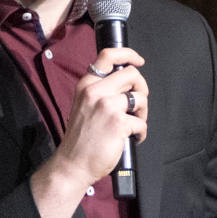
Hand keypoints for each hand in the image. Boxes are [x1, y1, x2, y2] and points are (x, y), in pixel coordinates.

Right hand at [31, 46, 147, 217]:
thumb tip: (126, 85)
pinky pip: (142, 122)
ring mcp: (107, 105)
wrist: (73, 163)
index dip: (129, 54)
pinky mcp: (119, 122)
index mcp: (86, 85)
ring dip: (143, 112)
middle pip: (132, 74)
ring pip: (141, 97)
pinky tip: (132, 139)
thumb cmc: (81, 138)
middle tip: (138, 106)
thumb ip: (100, 91)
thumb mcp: (83, 105)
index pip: (107, 56)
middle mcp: (95, 91)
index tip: (139, 61)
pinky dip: (141, 132)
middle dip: (142, 88)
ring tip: (134, 125)